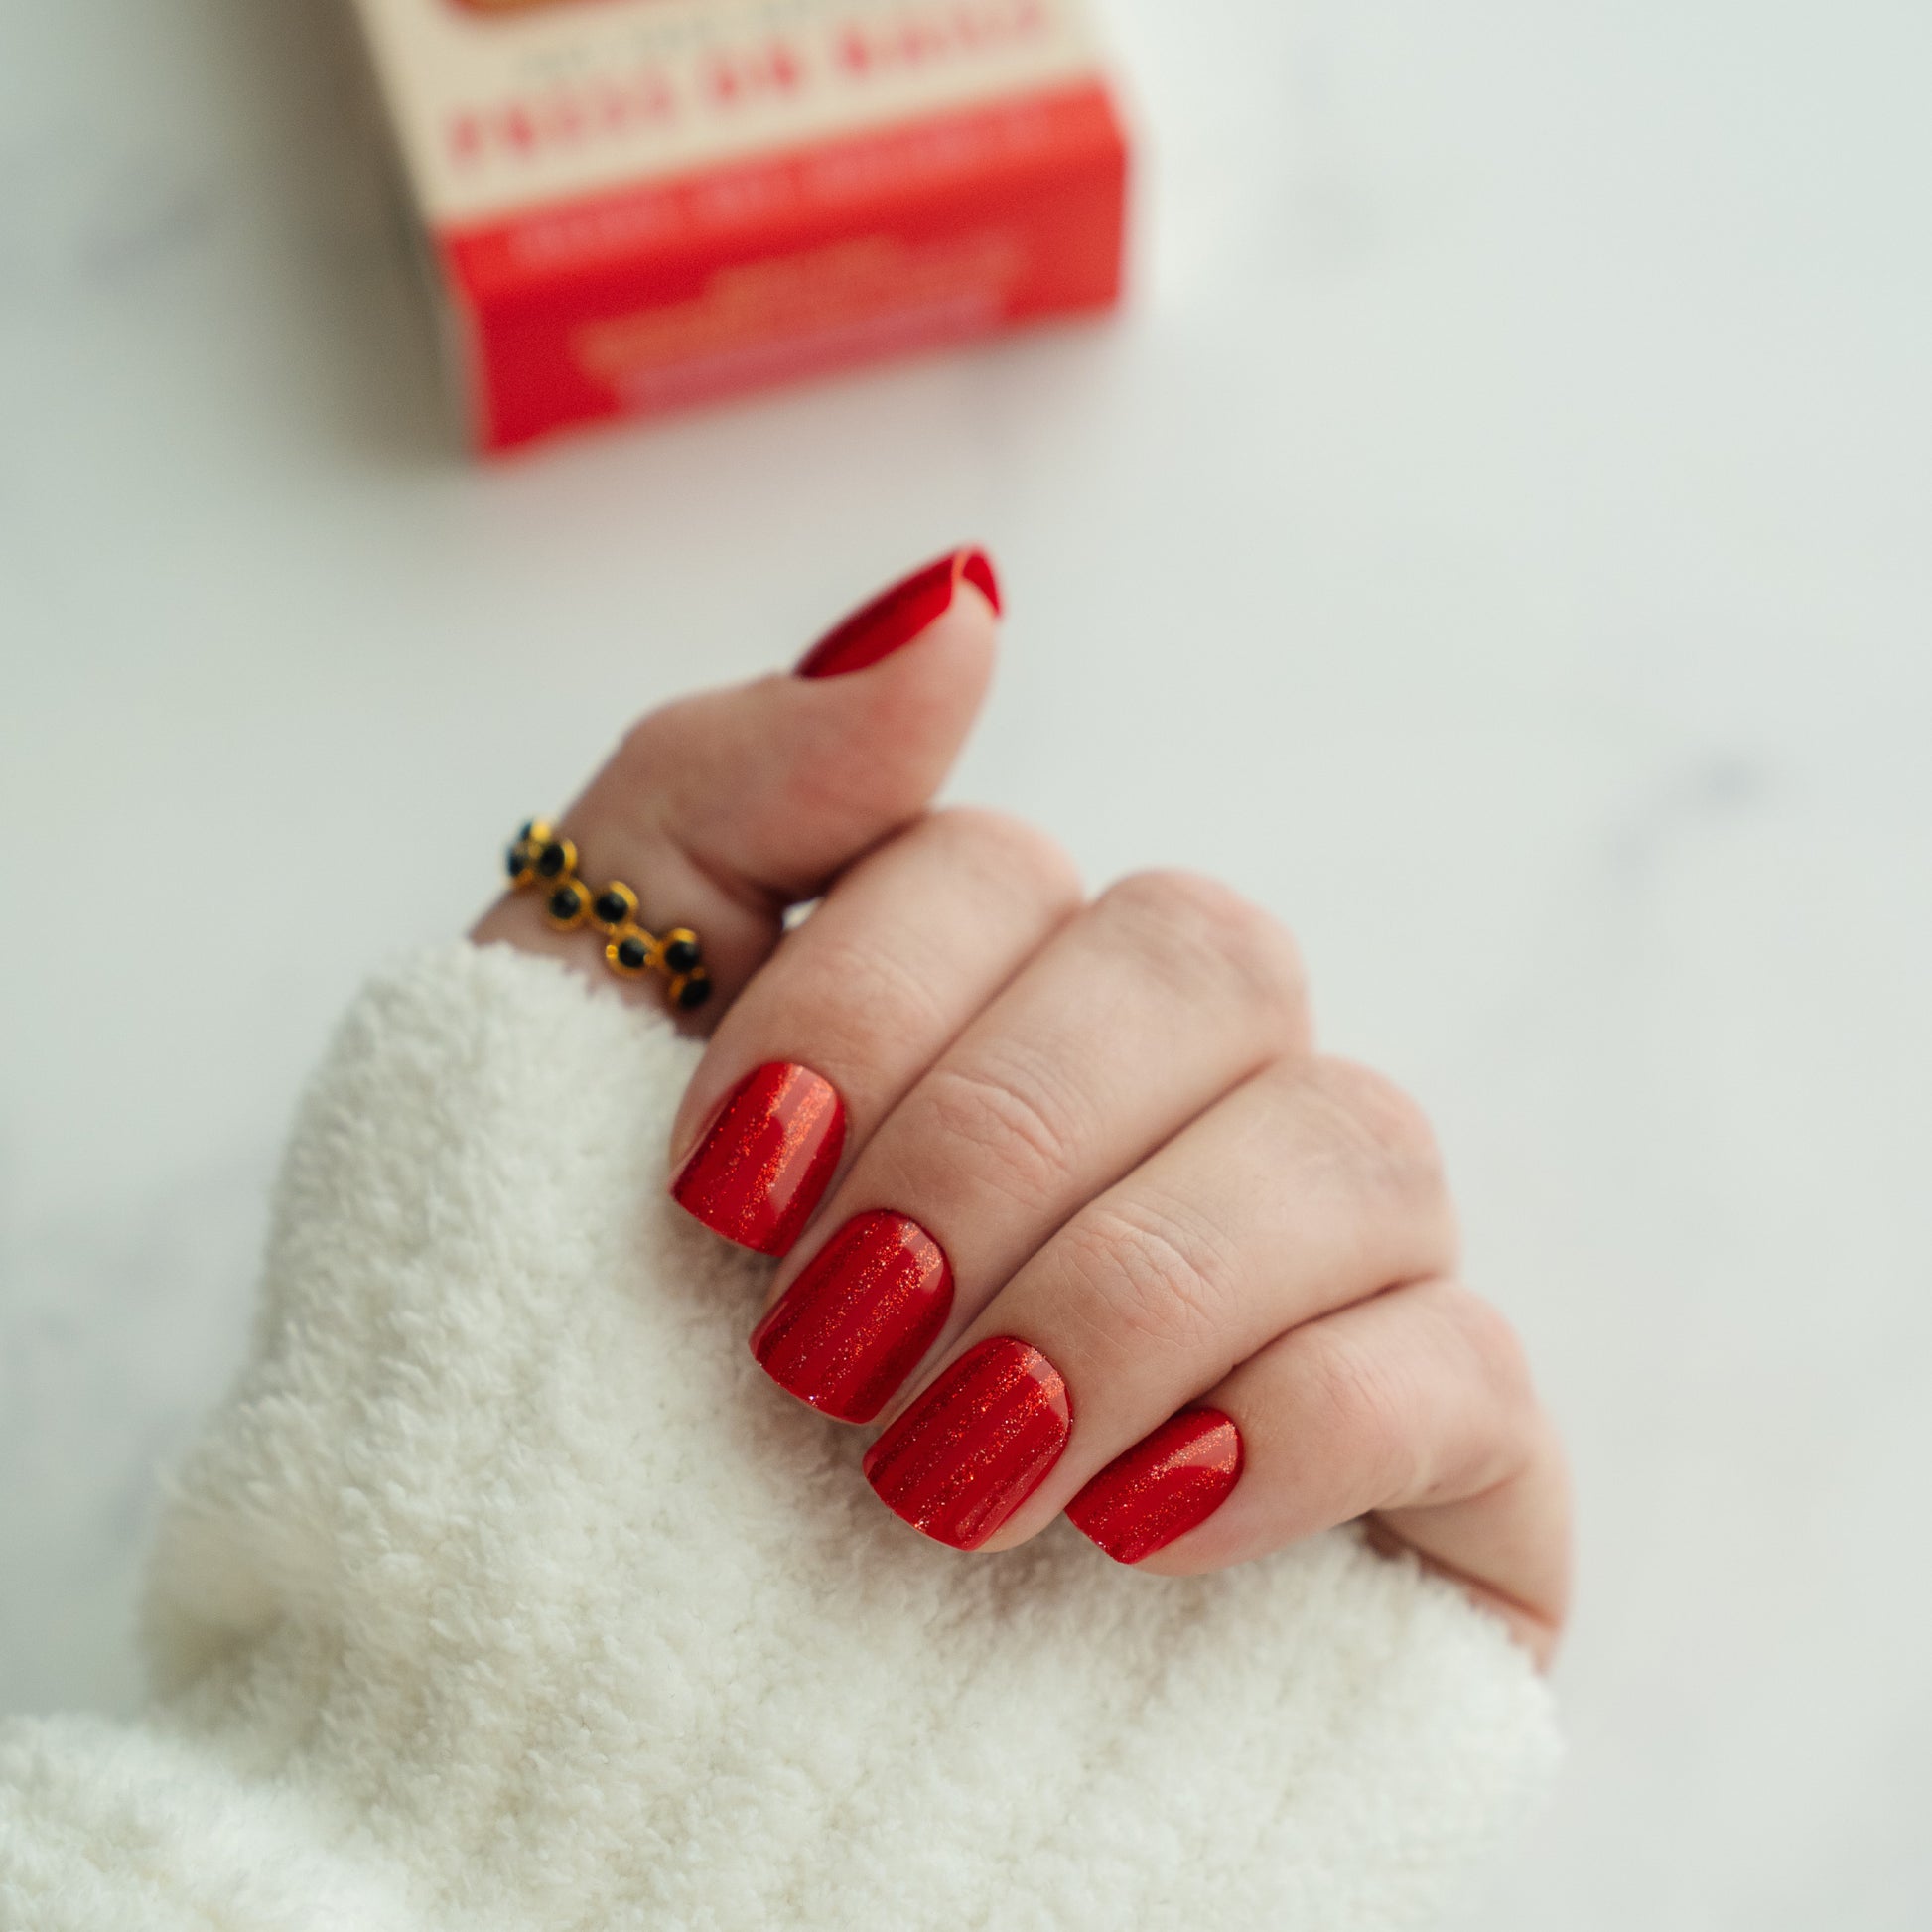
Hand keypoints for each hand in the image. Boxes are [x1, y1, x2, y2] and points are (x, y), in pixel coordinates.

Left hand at [474, 550, 1569, 1663]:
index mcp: (975, 1012)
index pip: (1013, 864)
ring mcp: (1300, 1293)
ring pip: (1357, 1142)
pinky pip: (1467, 1369)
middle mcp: (1158, 1122)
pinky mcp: (1412, 1482)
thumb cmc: (556, 1396)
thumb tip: (965, 604)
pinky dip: (1299, 1422)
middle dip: (1001, 1138)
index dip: (870, 1001)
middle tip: (828, 1339)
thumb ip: (728, 797)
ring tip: (943, 1467)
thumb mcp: (553, 1062)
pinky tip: (1131, 1525)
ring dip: (1129, 1289)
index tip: (721, 1189)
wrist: (572, 1751)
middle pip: (1210, 962)